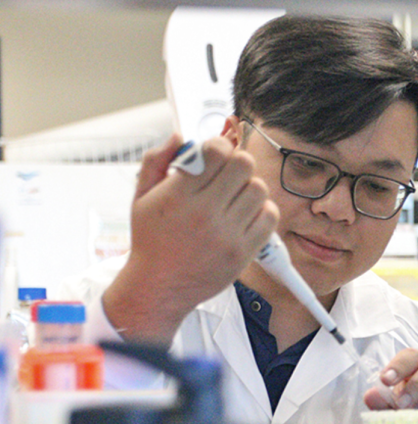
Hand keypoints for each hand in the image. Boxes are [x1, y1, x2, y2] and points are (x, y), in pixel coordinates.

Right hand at [102, 133, 278, 344]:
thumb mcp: (141, 196)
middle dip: (236, 163)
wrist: (159, 286)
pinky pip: (270, 217)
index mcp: (179, 195)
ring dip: (249, 186)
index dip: (218, 146)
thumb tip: (180, 136)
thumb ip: (157, 160)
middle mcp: (205, 213)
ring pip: (259, 188)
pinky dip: (262, 210)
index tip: (214, 153)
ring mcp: (227, 234)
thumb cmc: (151, 241)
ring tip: (234, 196)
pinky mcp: (244, 252)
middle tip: (227, 173)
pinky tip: (245, 214)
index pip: (216, 151)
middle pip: (243, 165)